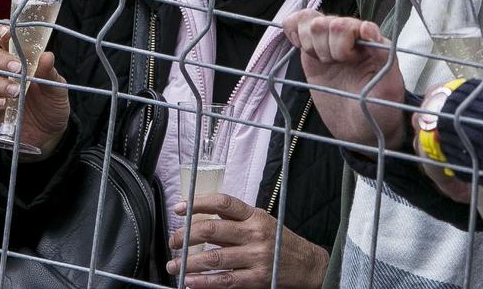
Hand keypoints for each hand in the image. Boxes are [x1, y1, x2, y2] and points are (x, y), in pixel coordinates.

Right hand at [0, 22, 69, 155]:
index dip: (2, 32)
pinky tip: (3, 104)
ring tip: (15, 91)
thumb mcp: (57, 88)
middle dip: (2, 60)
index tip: (4, 30)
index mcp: (19, 60)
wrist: (50, 136)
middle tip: (17, 68)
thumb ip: (50, 73)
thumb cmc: (51, 105)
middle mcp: (2, 73)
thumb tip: (47, 55)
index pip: (6, 41)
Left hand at [167, 194, 326, 288]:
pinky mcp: (257, 278)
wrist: (309, 265)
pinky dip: (204, 282)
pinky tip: (190, 282)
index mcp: (254, 215)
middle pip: (212, 229)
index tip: (179, 208)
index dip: (197, 203)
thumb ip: (235, 221)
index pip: (222, 202)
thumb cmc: (281, 243)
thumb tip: (201, 220)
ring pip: (214, 258)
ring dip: (189, 262)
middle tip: (173, 241)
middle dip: (186, 236)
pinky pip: (225, 280)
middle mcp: (255, 233)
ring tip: (174, 265)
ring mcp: (256, 256)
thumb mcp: (262, 222)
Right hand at [281, 10, 408, 148]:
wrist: (361, 130)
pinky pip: (296, 24)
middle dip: (329, 47)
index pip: (350, 24)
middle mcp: (350, 36)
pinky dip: (292, 29)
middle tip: (338, 65)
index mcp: (371, 41)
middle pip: (327, 22)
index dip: (344, 41)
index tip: (350, 59)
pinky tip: (298, 45)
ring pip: (310, 21)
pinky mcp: (311, 51)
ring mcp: (329, 41)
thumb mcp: (389, 88)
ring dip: (312, 43)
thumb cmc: (380, 109)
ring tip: (324, 62)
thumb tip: (369, 29)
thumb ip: (384, 57)